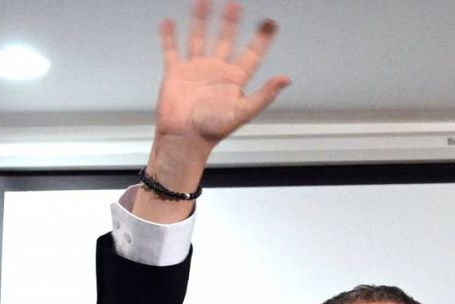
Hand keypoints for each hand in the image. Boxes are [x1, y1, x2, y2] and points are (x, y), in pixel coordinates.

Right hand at [155, 0, 290, 151]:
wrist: (182, 139)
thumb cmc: (211, 131)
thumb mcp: (243, 112)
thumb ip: (264, 95)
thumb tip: (285, 79)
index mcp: (233, 80)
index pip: (251, 54)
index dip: (261, 39)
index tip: (270, 23)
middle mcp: (215, 72)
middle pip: (224, 39)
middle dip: (230, 22)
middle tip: (234, 4)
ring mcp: (195, 70)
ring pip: (199, 38)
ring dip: (200, 21)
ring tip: (203, 3)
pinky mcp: (176, 74)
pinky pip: (172, 51)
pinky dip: (169, 37)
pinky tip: (169, 23)